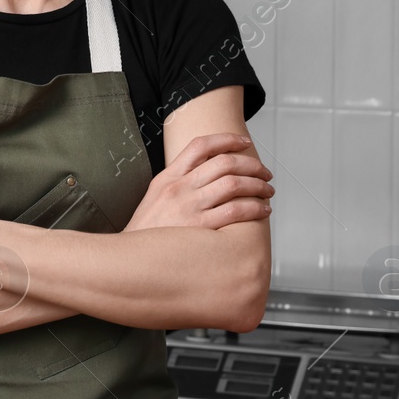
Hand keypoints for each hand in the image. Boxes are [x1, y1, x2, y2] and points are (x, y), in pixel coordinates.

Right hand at [124, 133, 272, 231]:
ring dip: (258, 186)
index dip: (227, 139)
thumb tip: (208, 172)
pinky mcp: (200, 228)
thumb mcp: (155, 196)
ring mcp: (189, 207)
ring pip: (234, 184)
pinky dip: (254, 208)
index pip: (200, 145)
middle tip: (264, 173)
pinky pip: (235, 211)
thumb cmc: (147, 231)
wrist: (131, 258)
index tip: (243, 142)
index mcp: (168, 177)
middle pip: (224, 163)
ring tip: (267, 191)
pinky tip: (261, 210)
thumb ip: (178, 181)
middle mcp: (179, 188)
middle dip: (252, 165)